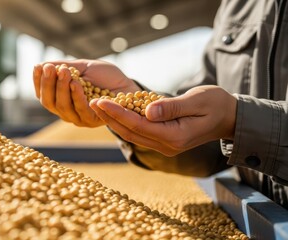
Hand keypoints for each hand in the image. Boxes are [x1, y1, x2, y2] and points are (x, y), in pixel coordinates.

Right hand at [33, 59, 140, 126]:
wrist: (127, 84)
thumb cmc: (104, 76)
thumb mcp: (81, 67)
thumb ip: (63, 67)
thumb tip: (41, 65)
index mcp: (61, 100)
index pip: (43, 94)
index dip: (38, 81)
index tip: (38, 66)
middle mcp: (67, 112)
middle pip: (49, 102)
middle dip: (48, 84)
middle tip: (50, 68)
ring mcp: (79, 118)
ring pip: (62, 107)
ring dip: (61, 88)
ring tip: (63, 72)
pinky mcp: (93, 120)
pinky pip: (81, 110)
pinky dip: (77, 96)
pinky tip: (76, 83)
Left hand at [89, 85, 236, 155]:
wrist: (228, 118)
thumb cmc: (216, 104)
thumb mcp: (197, 100)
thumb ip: (172, 107)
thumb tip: (147, 111)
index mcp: (174, 137)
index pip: (138, 125)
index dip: (117, 113)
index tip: (100, 101)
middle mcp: (166, 146)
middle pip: (131, 131)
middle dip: (110, 117)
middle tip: (91, 102)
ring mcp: (164, 146)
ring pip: (132, 134)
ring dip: (114, 120)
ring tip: (97, 106)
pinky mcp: (163, 141)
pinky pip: (139, 132)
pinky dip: (125, 122)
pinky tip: (113, 112)